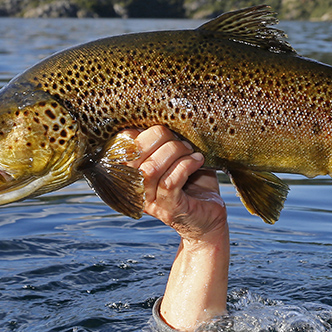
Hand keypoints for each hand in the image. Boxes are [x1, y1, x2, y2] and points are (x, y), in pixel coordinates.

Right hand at [123, 126, 227, 245]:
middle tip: (182, 139)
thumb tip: (161, 112)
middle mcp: (134, 187)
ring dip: (175, 151)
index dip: (143, 129)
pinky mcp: (169, 209)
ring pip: (151, 168)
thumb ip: (162, 139)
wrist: (209, 219)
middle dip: (161, 137)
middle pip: (134, 154)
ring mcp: (149, 201)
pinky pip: (170, 181)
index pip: (122, 143)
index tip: (166, 126)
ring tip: (191, 150)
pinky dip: (187, 165)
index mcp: (130, 170)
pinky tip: (198, 160)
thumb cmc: (192, 183)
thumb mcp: (174, 156)